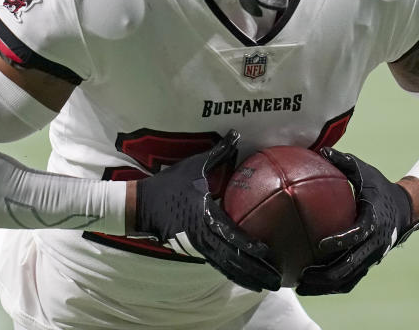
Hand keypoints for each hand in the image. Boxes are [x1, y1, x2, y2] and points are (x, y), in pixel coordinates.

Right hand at [132, 130, 280, 291]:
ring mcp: (196, 246)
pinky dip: (233, 273)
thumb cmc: (169, 184)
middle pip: (234, 258)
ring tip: (267, 286)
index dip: (252, 246)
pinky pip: (217, 264)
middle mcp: (203, 235)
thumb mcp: (194, 166)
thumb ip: (218, 152)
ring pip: (227, 266)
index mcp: (206, 215)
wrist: (140, 205)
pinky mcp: (192, 250)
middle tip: (278, 281)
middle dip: (257, 271)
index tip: (270, 254)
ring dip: (248, 277)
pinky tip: (246, 280)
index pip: (233, 235)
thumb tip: (236, 134)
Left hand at [296, 148, 418, 295]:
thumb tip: (320, 150)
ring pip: (348, 279)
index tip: (319, 245)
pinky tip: (311, 286)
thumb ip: (343, 162)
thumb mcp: (364, 172)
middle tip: (301, 275)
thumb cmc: (378, 187)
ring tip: (300, 287)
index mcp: (374, 220)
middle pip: (350, 265)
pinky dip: (331, 286)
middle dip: (325, 274)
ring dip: (325, 286)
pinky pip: (350, 281)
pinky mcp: (368, 264)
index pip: (357, 234)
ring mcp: (372, 257)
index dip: (340, 241)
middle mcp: (375, 243)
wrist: (404, 209)